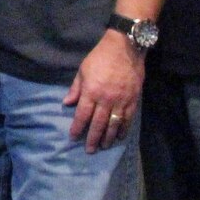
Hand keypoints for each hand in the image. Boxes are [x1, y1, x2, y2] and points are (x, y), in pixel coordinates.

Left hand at [64, 31, 143, 151]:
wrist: (124, 48)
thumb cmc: (100, 57)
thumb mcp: (83, 70)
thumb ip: (75, 88)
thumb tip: (66, 103)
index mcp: (91, 91)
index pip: (82, 114)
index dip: (77, 127)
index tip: (73, 137)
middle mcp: (106, 99)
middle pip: (98, 123)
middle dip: (92, 138)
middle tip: (89, 150)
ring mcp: (121, 100)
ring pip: (114, 124)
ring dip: (108, 137)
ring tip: (103, 147)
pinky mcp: (133, 100)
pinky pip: (128, 118)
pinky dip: (123, 129)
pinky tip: (119, 137)